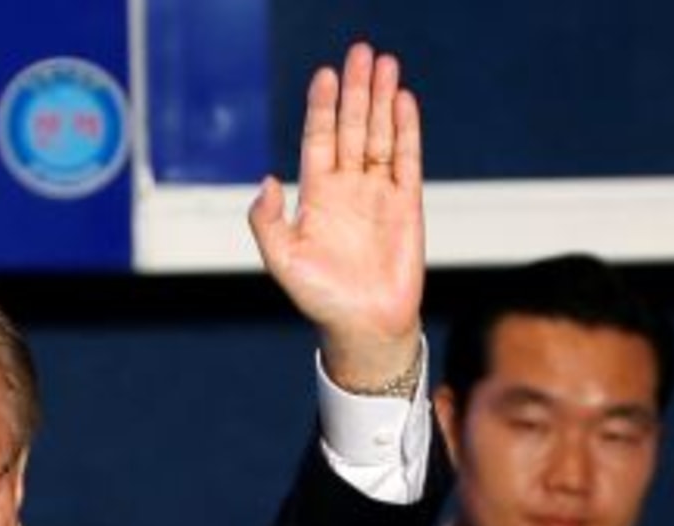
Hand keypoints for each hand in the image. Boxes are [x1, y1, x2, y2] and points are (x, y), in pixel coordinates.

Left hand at [249, 44, 423, 389]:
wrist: (363, 327)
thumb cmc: (320, 299)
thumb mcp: (281, 260)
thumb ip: (267, 221)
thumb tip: (266, 180)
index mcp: (315, 197)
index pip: (319, 140)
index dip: (321, 107)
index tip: (325, 74)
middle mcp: (347, 189)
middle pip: (351, 127)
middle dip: (356, 91)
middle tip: (361, 51)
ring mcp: (378, 194)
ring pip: (379, 136)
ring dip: (382, 101)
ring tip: (385, 64)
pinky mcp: (407, 205)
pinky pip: (407, 160)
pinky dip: (406, 130)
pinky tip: (404, 102)